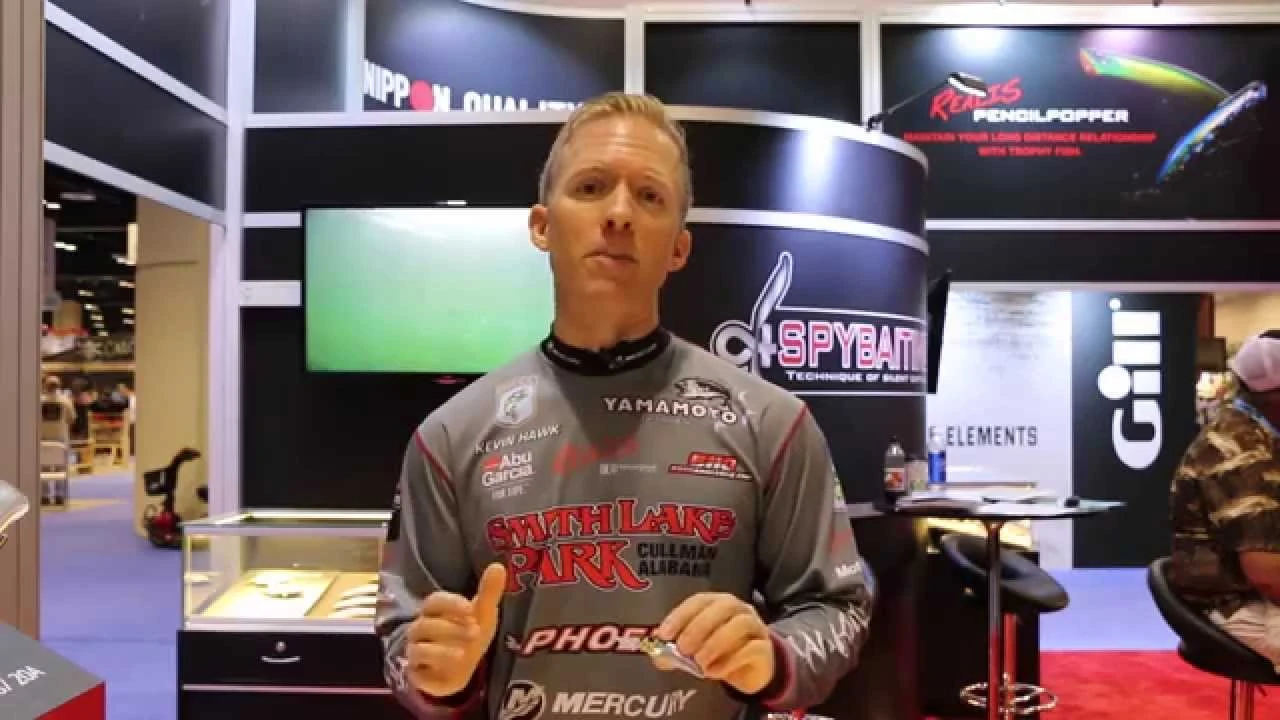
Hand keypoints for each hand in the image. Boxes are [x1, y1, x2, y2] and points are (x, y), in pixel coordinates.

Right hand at [404, 563, 506, 697]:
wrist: (461, 670)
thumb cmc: (469, 636)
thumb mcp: (483, 615)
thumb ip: (488, 593)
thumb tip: (498, 566)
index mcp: (436, 611)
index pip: (435, 601)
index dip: (451, 604)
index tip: (470, 609)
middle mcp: (421, 629)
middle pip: (426, 624)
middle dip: (451, 628)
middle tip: (475, 632)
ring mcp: (416, 650)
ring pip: (419, 646)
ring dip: (442, 650)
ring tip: (463, 653)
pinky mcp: (415, 672)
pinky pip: (416, 667)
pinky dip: (433, 667)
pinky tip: (452, 664)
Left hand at [655, 593, 774, 694]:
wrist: (752, 670)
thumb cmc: (720, 652)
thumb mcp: (695, 650)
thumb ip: (676, 651)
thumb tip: (657, 655)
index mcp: (718, 603)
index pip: (699, 600)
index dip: (681, 615)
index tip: (664, 634)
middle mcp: (739, 610)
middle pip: (723, 606)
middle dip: (699, 627)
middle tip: (683, 649)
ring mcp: (756, 627)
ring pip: (740, 624)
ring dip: (716, 643)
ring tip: (700, 663)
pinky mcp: (765, 649)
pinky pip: (752, 648)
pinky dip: (730, 660)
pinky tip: (714, 673)